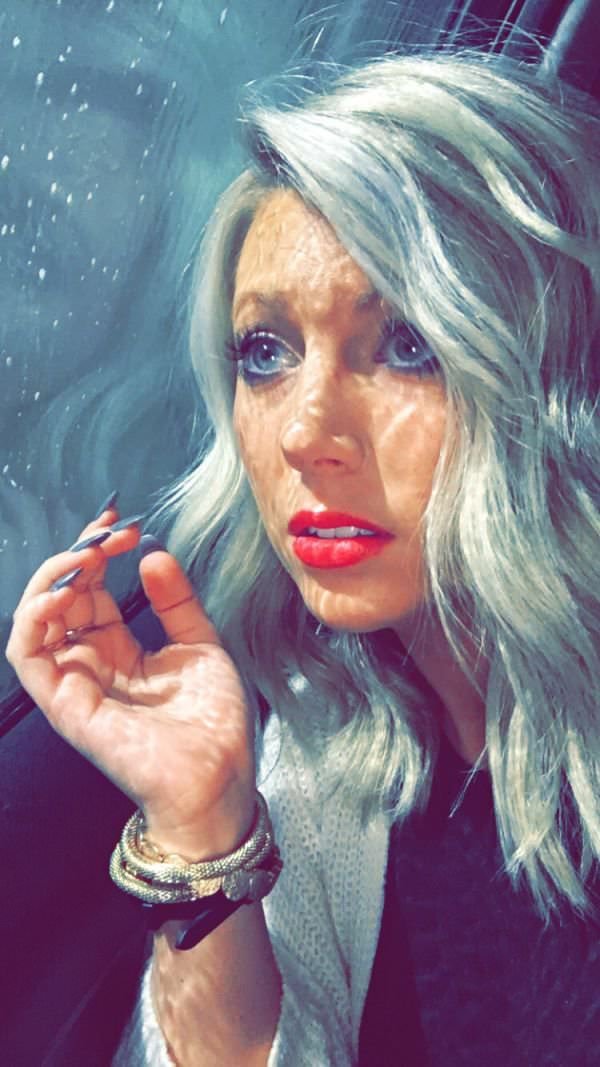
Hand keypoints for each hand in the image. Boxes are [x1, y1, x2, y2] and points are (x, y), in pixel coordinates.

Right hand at [5, 503, 256, 857]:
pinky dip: (35, 615)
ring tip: (87, 555)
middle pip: (61, 596)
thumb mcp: (200, 644)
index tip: (119, 522)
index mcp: (120, 650)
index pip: (90, 590)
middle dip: (80, 553)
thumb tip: (151, 553)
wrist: (220, 776)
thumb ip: (175, 600)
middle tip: (110, 531)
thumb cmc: (213, 723)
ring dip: (53, 577)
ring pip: (34, 620)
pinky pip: (27, 655)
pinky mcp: (65, 704)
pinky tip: (65, 590)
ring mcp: (75, 683)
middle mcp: (91, 663)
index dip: (97, 551)